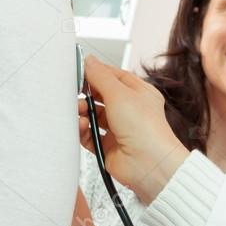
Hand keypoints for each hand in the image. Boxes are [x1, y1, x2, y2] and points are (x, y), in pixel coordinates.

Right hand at [78, 56, 187, 203]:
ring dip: (82, 112)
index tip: (78, 71)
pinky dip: (82, 130)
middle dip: (86, 94)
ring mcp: (120, 129)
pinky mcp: (109, 146)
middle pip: (101, 96)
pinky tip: (81, 126)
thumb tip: (89, 61)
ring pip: (93, 116)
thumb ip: (101, 77)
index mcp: (139, 93)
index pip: (114, 77)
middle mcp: (130, 110)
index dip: (97, 73)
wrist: (150, 164)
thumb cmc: (145, 128)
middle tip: (74, 93)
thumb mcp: (120, 94)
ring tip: (79, 112)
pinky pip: (89, 135)